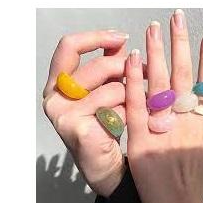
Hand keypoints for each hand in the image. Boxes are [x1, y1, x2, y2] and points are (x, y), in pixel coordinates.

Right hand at [43, 30, 129, 195]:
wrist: (103, 165)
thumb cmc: (104, 125)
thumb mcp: (104, 90)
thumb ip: (108, 65)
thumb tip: (120, 40)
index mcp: (56, 83)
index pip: (69, 45)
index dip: (96, 37)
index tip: (122, 37)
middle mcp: (53, 97)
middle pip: (98, 66)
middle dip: (128, 68)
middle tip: (149, 71)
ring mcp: (63, 115)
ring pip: (113, 88)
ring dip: (132, 97)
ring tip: (140, 106)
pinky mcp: (78, 130)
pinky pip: (116, 110)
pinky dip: (130, 116)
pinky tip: (132, 124)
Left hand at [124, 11, 202, 202]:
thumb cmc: (197, 177)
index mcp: (202, 120)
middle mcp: (183, 119)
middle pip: (181, 74)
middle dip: (179, 43)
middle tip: (176, 18)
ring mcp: (161, 126)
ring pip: (158, 82)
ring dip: (156, 53)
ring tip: (152, 29)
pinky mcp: (139, 136)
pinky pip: (135, 103)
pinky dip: (133, 80)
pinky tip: (130, 59)